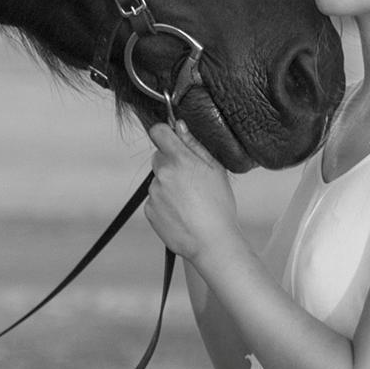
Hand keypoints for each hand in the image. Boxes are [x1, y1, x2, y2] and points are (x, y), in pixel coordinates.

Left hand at [143, 121, 240, 263]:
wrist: (211, 242)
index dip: (165, 134)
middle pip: (159, 158)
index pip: (158, 132)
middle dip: (171, 164)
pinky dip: (165, 204)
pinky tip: (182, 214)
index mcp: (179, 159)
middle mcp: (162, 174)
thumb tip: (179, 126)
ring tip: (190, 203)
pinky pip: (155, 200)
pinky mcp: (149, 210)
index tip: (173, 141)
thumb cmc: (219, 205)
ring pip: (158, 181)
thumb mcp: (215, 170)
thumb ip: (194, 145)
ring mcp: (153, 193)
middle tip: (191, 181)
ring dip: (168, 187)